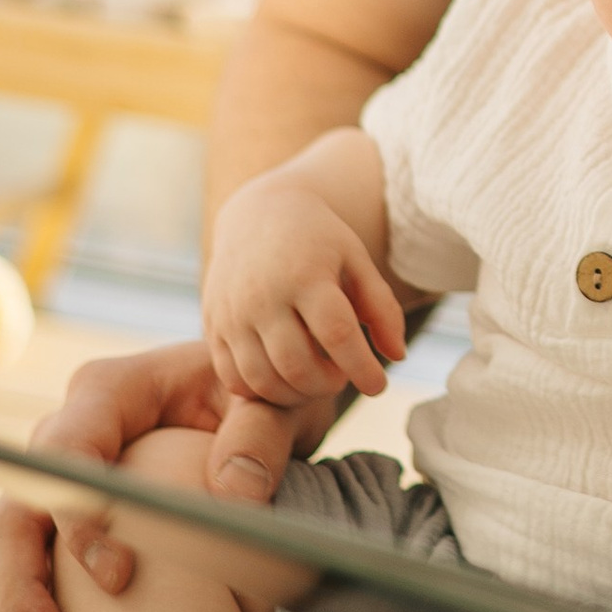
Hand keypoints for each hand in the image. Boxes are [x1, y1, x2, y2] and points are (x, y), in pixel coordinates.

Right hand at [0, 341, 333, 611]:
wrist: (259, 396)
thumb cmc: (268, 389)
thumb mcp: (276, 399)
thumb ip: (260, 434)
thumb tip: (236, 495)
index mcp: (109, 393)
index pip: (67, 454)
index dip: (79, 519)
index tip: (118, 580)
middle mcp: (69, 436)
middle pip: (16, 515)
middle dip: (23, 590)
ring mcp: (62, 484)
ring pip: (14, 559)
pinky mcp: (69, 525)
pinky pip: (37, 582)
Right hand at [203, 173, 407, 404]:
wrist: (257, 215)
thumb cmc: (318, 241)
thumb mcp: (356, 261)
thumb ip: (381, 308)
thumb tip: (398, 357)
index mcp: (305, 274)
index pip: (337, 335)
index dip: (362, 368)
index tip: (379, 385)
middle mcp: (263, 296)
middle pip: (297, 365)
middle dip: (327, 386)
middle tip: (342, 377)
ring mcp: (232, 313)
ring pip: (263, 380)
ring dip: (296, 395)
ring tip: (316, 381)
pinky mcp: (213, 326)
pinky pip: (233, 378)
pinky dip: (261, 392)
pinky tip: (284, 379)